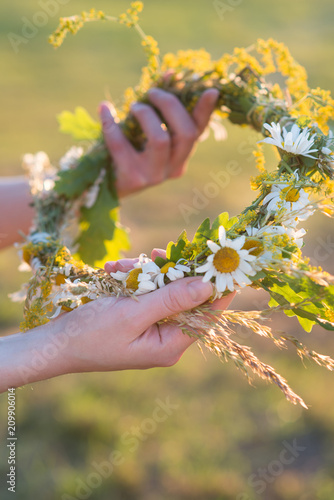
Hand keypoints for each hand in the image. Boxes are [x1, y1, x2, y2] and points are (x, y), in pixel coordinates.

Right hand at [0, 250, 233, 391]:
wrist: (53, 344)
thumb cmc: (90, 335)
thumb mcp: (133, 314)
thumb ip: (172, 299)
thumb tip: (208, 285)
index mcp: (170, 345)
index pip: (207, 315)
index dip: (218, 288)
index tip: (224, 261)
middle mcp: (165, 338)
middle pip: (184, 298)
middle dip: (168, 273)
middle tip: (155, 253)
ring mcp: (151, 327)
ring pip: (162, 290)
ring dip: (143, 273)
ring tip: (118, 267)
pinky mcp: (137, 317)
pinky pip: (145, 292)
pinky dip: (132, 278)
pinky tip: (113, 271)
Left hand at [99, 88, 218, 196]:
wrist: (103, 186)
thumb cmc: (127, 152)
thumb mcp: (147, 132)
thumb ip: (160, 109)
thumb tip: (171, 74)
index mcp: (180, 157)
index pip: (198, 132)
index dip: (205, 111)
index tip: (211, 90)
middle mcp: (172, 168)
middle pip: (185, 133)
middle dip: (170, 105)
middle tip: (152, 92)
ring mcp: (154, 176)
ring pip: (160, 139)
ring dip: (146, 115)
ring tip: (134, 106)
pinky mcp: (132, 179)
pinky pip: (122, 145)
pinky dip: (111, 123)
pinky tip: (104, 109)